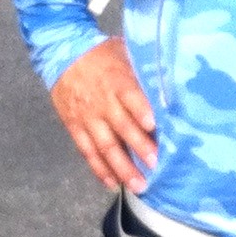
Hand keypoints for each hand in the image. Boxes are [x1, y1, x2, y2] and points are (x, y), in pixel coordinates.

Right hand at [50, 36, 156, 194]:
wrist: (61, 53)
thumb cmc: (101, 54)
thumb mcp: (123, 52)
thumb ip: (143, 70)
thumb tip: (174, 79)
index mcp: (116, 80)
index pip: (130, 97)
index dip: (142, 111)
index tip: (155, 127)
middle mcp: (102, 102)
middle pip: (121, 127)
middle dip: (139, 147)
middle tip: (155, 165)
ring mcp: (88, 117)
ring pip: (105, 146)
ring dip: (122, 167)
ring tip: (139, 185)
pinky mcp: (75, 127)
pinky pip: (87, 151)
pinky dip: (99, 169)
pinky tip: (113, 183)